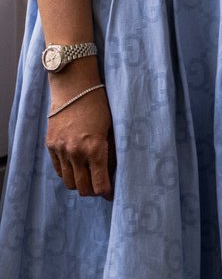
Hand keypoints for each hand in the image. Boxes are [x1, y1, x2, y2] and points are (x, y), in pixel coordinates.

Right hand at [46, 81, 114, 199]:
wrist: (74, 86)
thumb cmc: (99, 103)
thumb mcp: (112, 127)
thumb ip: (111, 151)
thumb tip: (113, 171)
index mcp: (95, 148)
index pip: (100, 185)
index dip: (107, 192)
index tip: (111, 193)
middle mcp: (76, 153)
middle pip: (83, 188)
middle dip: (93, 190)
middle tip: (100, 185)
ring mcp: (61, 150)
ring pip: (69, 182)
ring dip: (79, 183)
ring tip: (88, 176)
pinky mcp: (51, 145)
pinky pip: (58, 170)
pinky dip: (67, 172)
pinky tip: (76, 165)